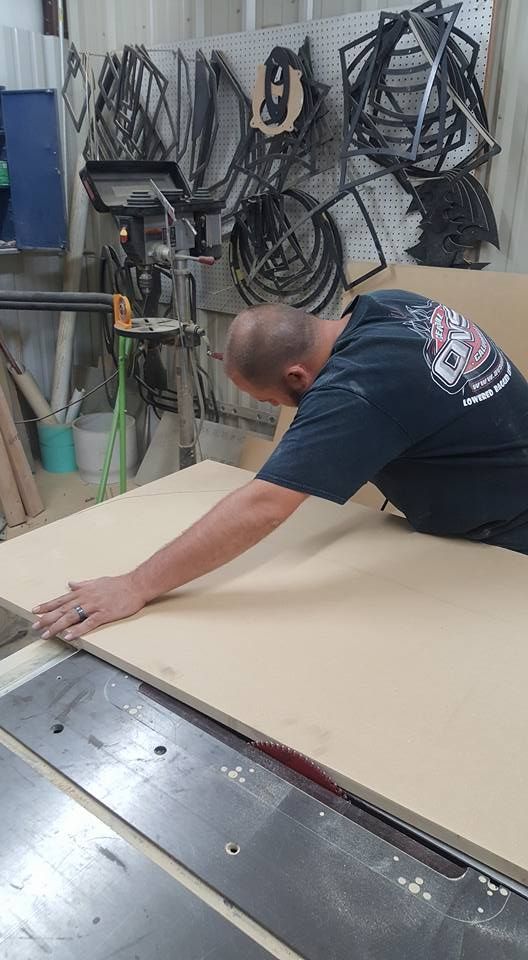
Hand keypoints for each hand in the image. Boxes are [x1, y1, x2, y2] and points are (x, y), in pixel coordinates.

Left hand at [31, 574, 146, 641]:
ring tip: (47, 634)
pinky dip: (78, 630)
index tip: (35, 610)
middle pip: (63, 609)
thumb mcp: (97, 581)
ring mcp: (94, 606)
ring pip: (72, 616)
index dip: (47, 605)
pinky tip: (69, 636)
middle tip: (35, 625)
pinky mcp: (104, 614)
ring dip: (58, 626)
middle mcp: (86, 598)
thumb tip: (70, 583)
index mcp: (84, 591)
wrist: (136, 585)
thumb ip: (82, 584)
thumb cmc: (118, 584)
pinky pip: (88, 623)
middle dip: (47, 618)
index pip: (61, 599)